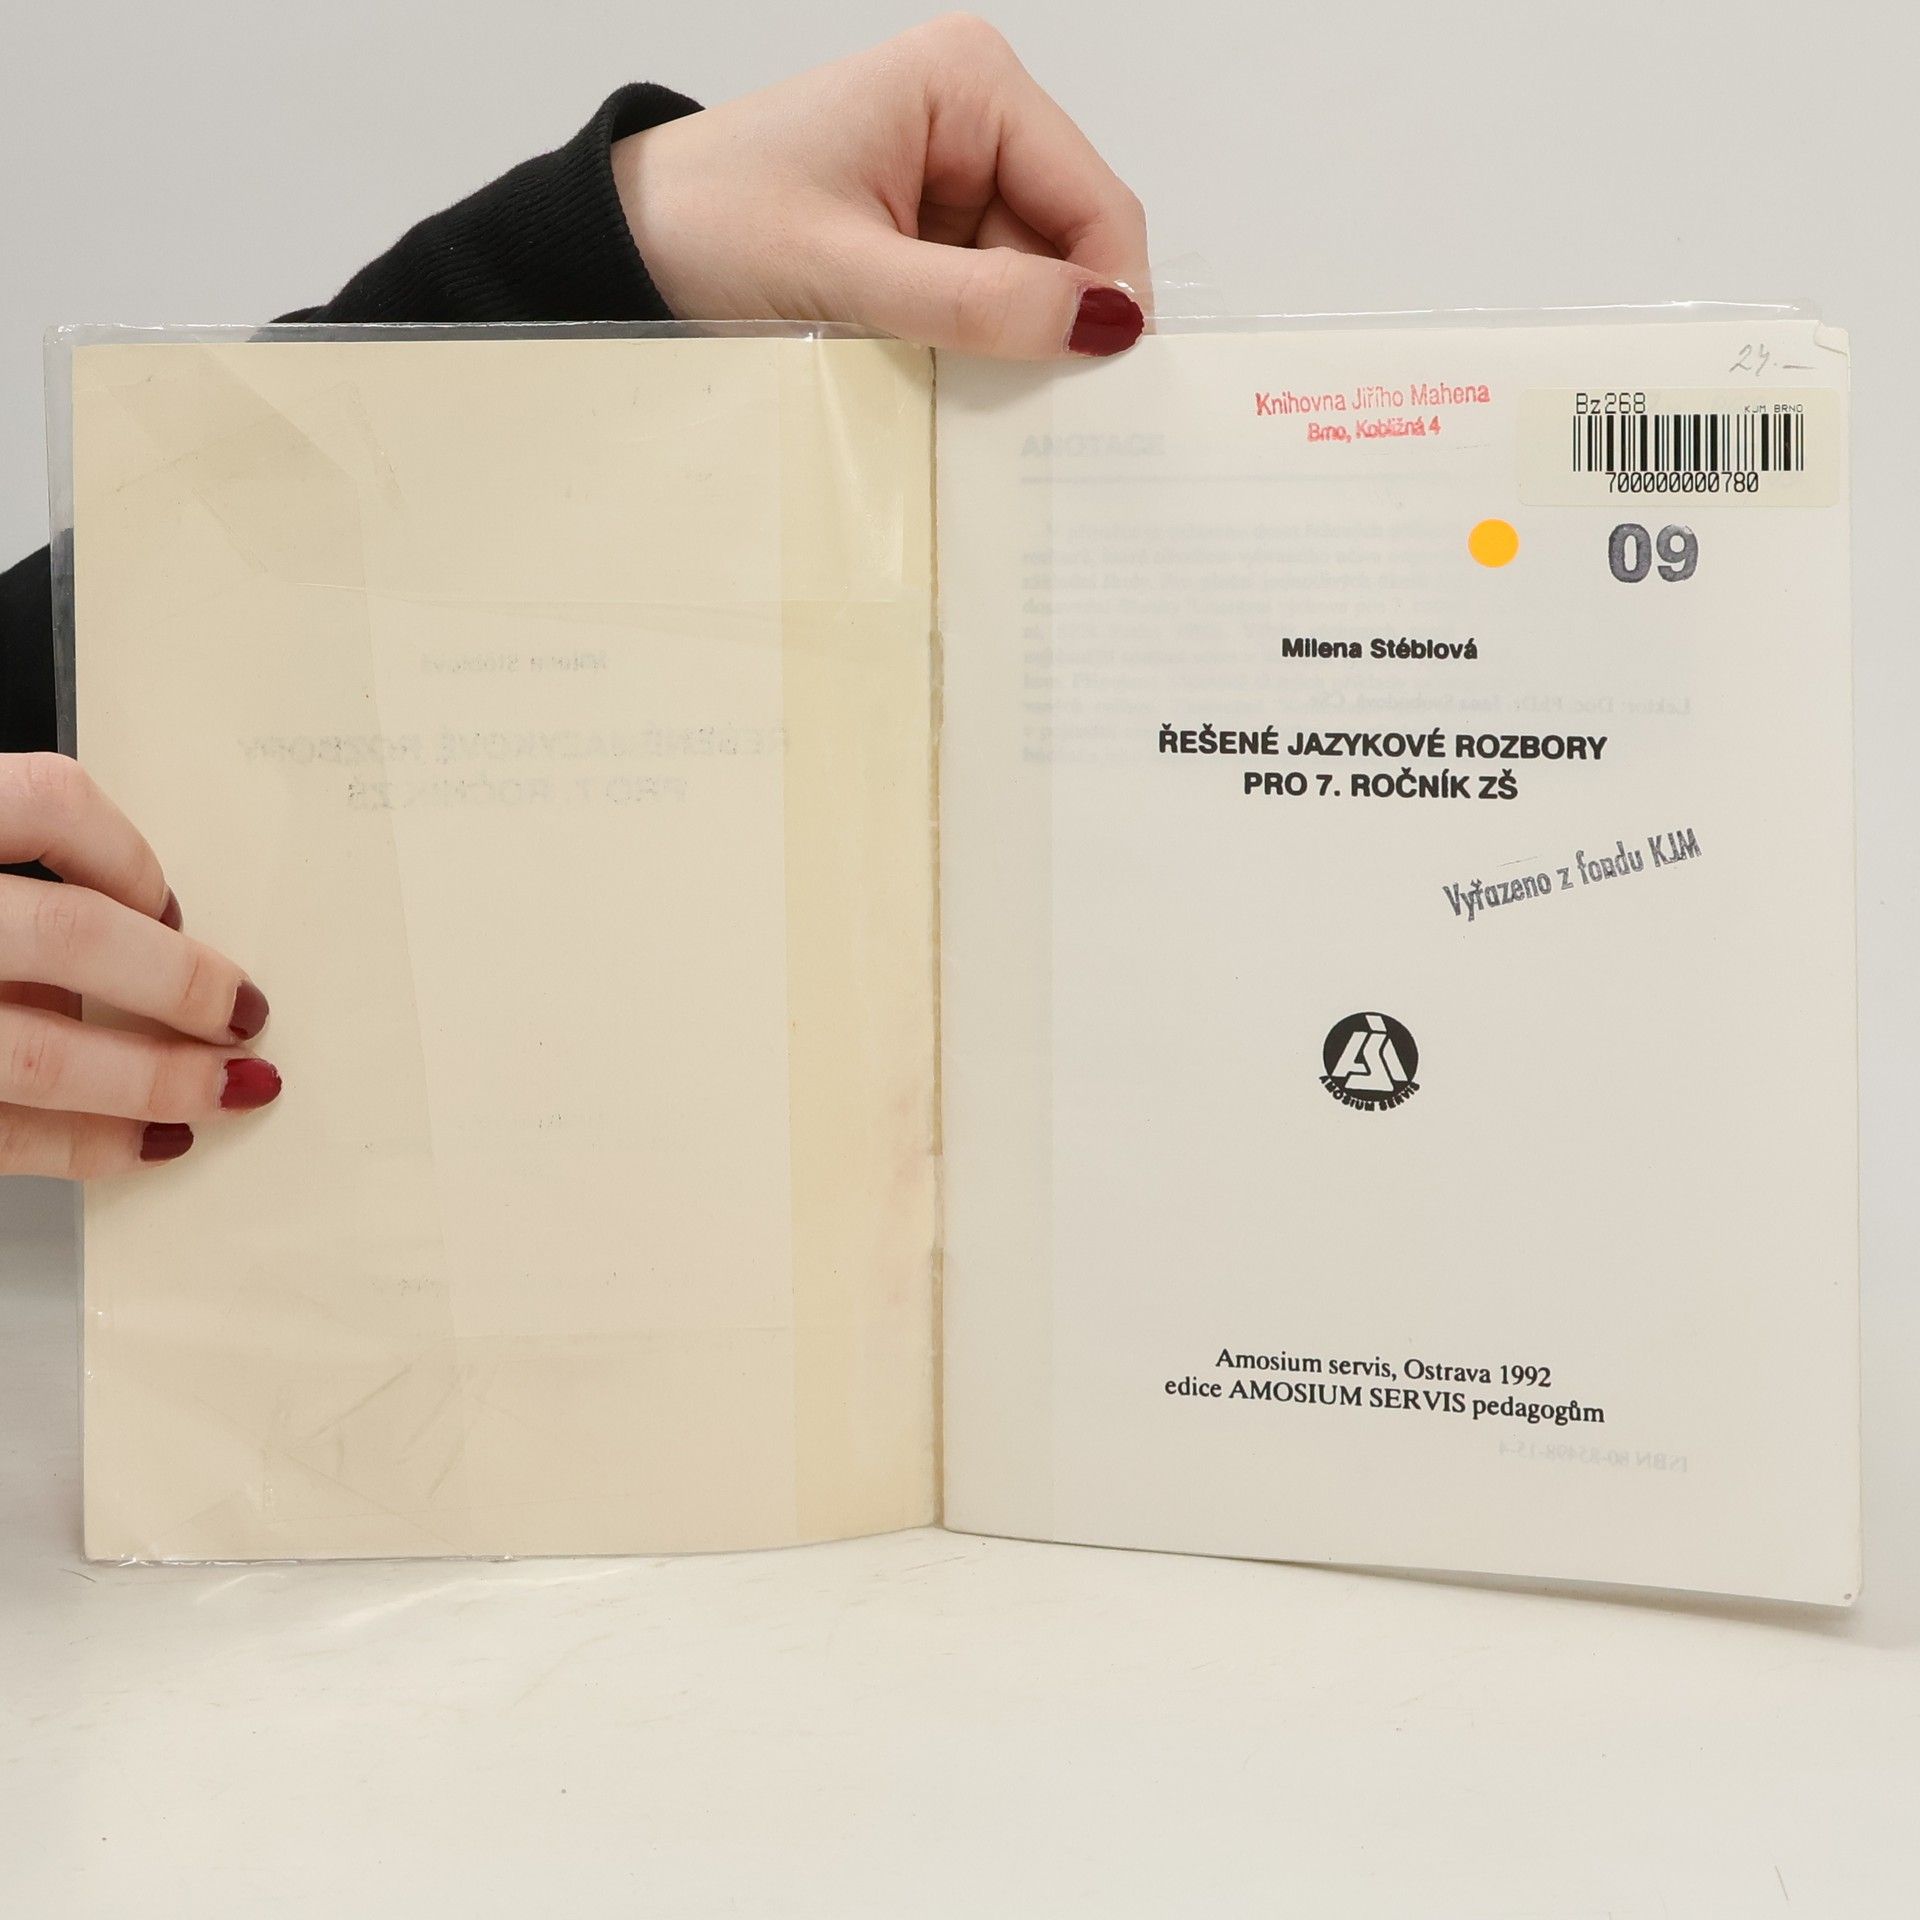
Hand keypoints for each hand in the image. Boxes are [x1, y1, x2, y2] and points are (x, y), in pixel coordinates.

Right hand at [0, 755, 280, 1178]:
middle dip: (180, 984)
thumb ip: (4, 886)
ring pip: (36, 1049)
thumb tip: (142, 935)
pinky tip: (143, 1143)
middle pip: (65, 935)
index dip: (128, 855)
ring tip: (222, 1090)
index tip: (171, 905)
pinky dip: (83, 1144)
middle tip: (245, 1014)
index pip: (44, 802)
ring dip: (151, 1078)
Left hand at [614, 15, 1150, 359]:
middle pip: (1071, 248)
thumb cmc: (706, 226)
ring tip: (957, 395)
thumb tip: (1102, 324)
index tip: (1100, 388)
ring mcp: (952, 181)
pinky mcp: (926, 236)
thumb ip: (977, 302)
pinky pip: (985, 304)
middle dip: (1053, 328)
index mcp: (968, 84)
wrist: (623, 250)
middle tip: (1034, 419)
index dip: (1108, 295)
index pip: (1094, 200)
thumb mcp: (847, 274)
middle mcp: (974, 120)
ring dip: (1006, 349)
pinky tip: (938, 380)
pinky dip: (974, 351)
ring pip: (1032, 288)